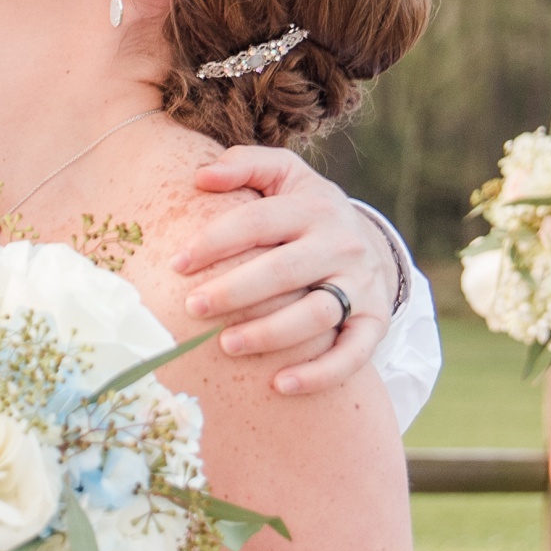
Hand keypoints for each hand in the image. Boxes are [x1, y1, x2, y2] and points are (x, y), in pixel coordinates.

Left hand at [172, 146, 394, 393]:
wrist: (371, 244)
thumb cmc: (306, 211)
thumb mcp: (284, 176)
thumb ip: (244, 164)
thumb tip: (200, 177)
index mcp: (313, 206)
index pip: (258, 221)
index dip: (215, 242)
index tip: (176, 264)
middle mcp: (341, 243)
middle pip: (283, 270)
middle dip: (234, 290)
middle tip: (192, 308)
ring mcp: (361, 285)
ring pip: (316, 314)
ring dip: (270, 333)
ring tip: (227, 346)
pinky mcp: (374, 322)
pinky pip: (353, 354)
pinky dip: (321, 373)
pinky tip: (281, 385)